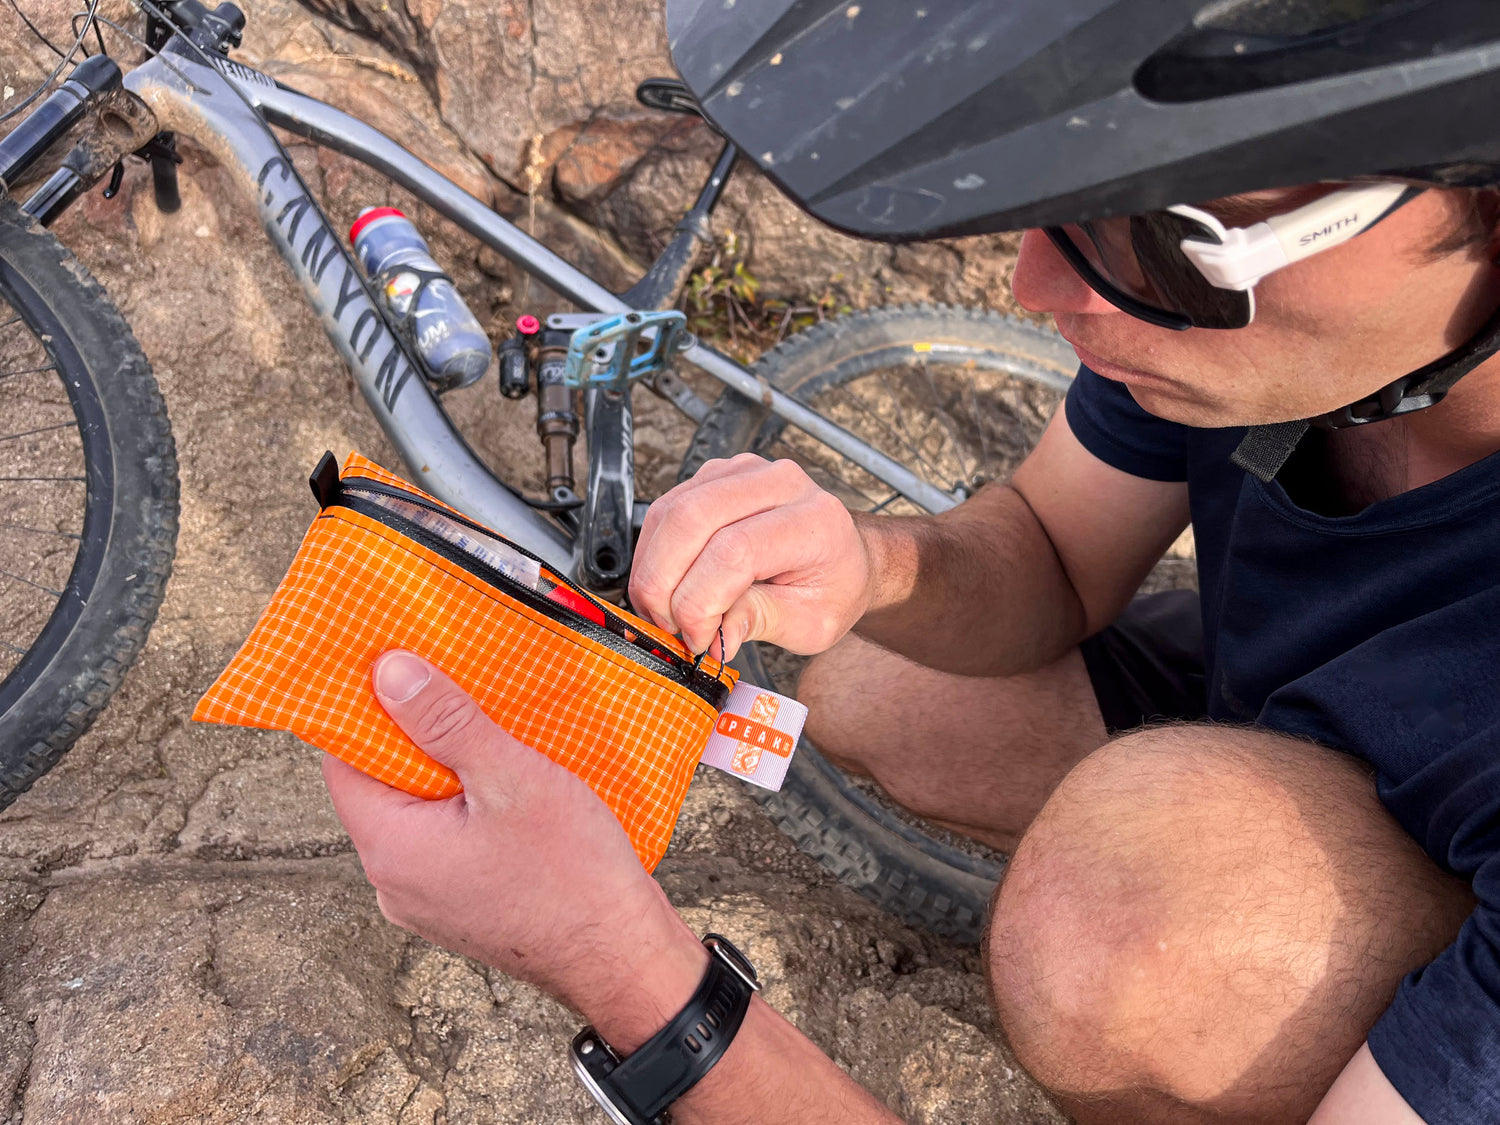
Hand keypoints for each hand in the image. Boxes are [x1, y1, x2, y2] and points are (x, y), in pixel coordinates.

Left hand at [322, 650, 706, 1033]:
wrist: (621, 955)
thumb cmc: (573, 876)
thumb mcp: (511, 778)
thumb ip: (445, 722)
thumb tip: (389, 674)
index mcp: (391, 847)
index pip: (343, 760)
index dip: (368, 708)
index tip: (396, 666)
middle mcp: (394, 880)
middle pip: (382, 784)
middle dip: (417, 734)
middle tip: (458, 689)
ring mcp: (426, 899)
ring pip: (419, 811)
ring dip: (448, 770)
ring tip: (493, 735)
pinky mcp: (459, 905)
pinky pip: (445, 839)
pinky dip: (467, 805)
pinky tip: (508, 783)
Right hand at [630, 453, 871, 659]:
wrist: (842, 556)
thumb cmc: (832, 587)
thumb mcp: (811, 622)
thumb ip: (760, 622)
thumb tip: (713, 639)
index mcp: (814, 520)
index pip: (735, 551)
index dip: (700, 602)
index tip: (698, 638)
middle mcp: (779, 483)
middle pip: (692, 520)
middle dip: (664, 584)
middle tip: (670, 626)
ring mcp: (743, 472)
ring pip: (670, 513)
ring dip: (652, 570)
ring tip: (666, 611)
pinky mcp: (715, 476)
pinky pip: (664, 511)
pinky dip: (653, 554)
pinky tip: (666, 586)